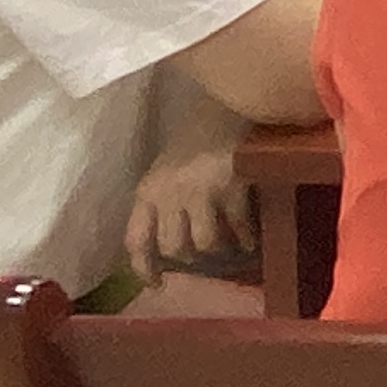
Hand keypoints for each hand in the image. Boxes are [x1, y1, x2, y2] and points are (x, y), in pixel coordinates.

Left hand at [125, 144, 251, 284]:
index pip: (135, 240)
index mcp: (147, 191)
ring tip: (230, 246)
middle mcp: (167, 194)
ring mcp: (199, 192)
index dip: (144, 268)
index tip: (158, 284)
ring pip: (203, 244)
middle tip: (203, 254)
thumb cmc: (197, 136)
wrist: (228, 102)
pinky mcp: (230, 187)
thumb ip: (163, 202)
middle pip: (172, 247)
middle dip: (188, 256)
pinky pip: (237, 227)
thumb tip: (172, 245)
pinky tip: (251, 239)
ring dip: (218, 249)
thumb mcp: (167, 171)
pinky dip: (246, 237)